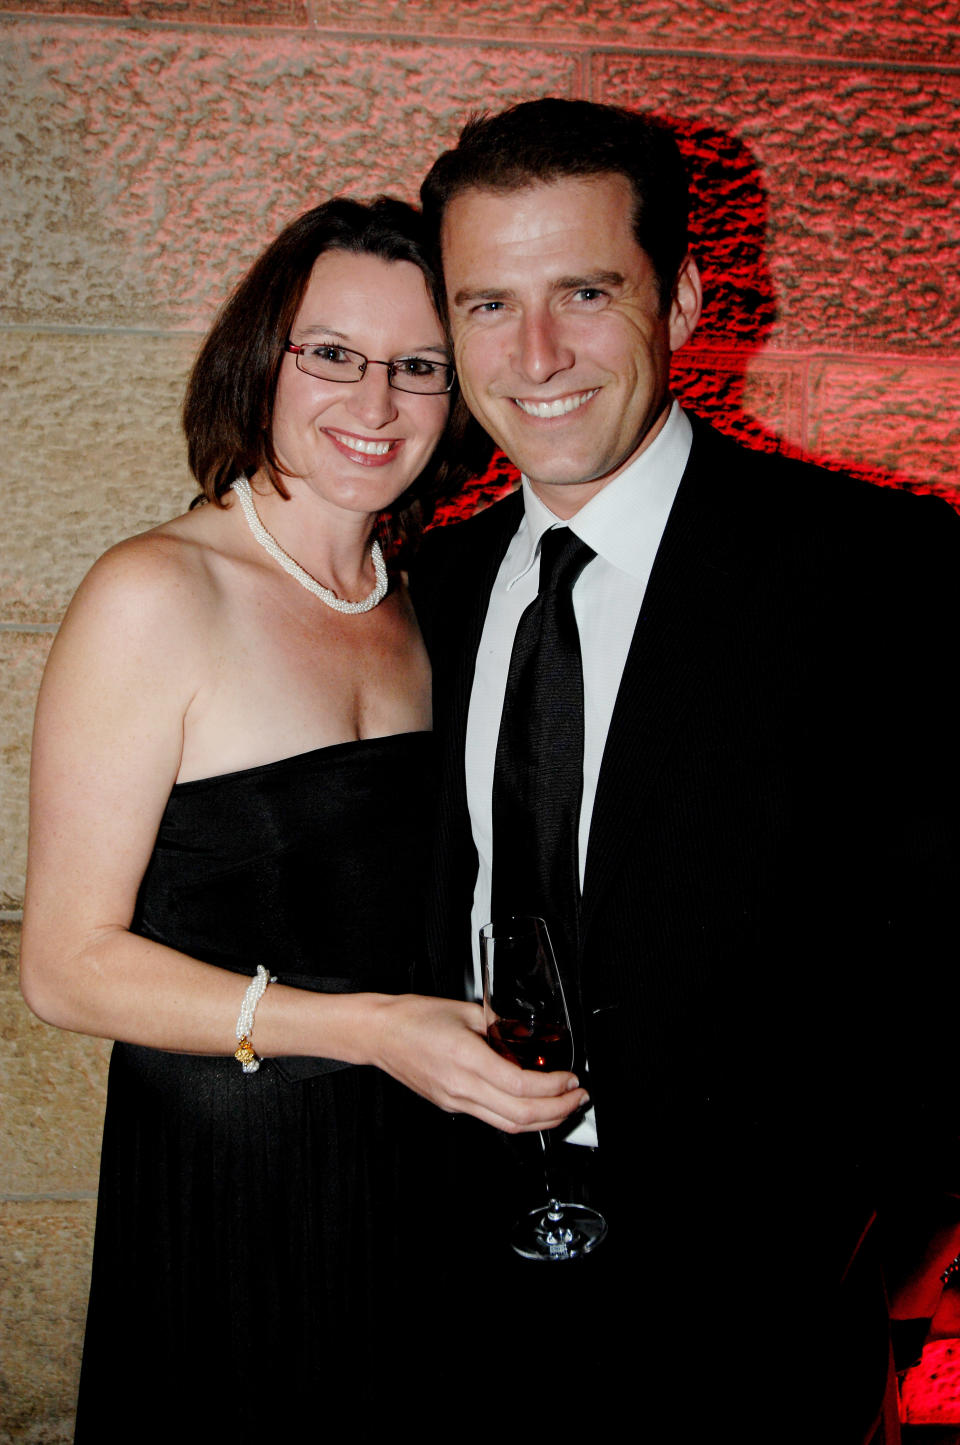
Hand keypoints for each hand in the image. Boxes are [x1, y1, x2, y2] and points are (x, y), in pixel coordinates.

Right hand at [369, 994, 588, 1132]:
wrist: (379, 1034)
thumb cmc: (414, 1017)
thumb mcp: (465, 1011)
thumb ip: (498, 1025)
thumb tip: (525, 1035)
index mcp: (467, 1059)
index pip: (521, 1086)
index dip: (553, 1088)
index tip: (571, 1079)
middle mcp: (462, 1087)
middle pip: (521, 1115)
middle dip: (558, 1110)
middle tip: (578, 1098)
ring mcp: (455, 1101)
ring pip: (508, 1125)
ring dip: (543, 1121)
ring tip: (564, 1107)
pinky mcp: (451, 1105)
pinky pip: (493, 1119)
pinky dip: (519, 1117)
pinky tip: (533, 1106)